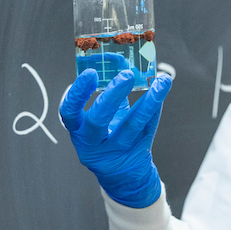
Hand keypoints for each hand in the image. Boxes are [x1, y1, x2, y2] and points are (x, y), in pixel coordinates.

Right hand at [59, 68, 171, 207]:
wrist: (122, 173)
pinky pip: (148, 128)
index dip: (77, 94)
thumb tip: (119, 55)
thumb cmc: (108, 135)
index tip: (90, 73)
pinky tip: (161, 90)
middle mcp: (93, 143)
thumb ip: (108, 86)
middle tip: (126, 75)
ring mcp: (116, 151)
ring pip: (132, 126)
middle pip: (99, 121)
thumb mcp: (102, 114)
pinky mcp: (137, 154)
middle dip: (112, 96)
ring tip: (161, 81)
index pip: (69, 112)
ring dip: (148, 101)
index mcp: (78, 130)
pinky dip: (155, 108)